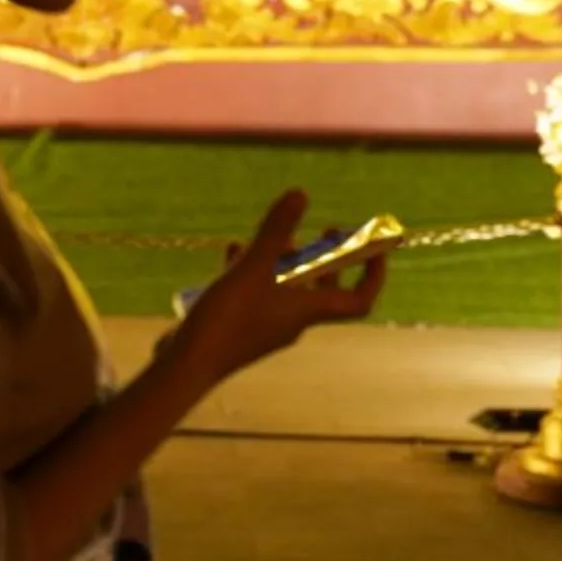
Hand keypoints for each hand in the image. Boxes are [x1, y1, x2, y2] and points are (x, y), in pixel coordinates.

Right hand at [167, 192, 384, 389]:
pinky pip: (258, 293)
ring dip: (290, 260)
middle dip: (330, 257)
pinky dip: (253, 270)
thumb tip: (300, 194)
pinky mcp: (242, 326)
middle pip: (325, 289)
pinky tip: (233, 250)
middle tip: (329, 229)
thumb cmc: (227, 319)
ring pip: (291, 288)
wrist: (188, 366)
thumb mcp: (251, 268)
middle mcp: (294, 320)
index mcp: (308, 310)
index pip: (359, 298)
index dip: (373, 272)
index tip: (373, 245)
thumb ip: (275, 231)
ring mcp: (268, 324)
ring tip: (278, 236)